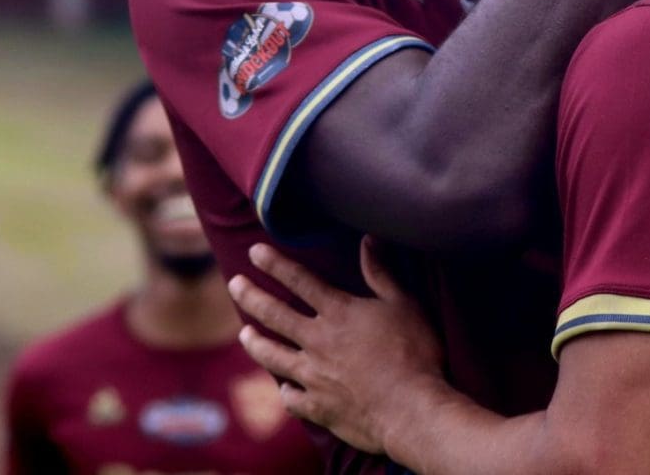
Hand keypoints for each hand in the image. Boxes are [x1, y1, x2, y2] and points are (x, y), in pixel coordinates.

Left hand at [230, 239, 444, 455]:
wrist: (411, 410)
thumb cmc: (415, 353)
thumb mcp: (404, 304)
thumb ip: (381, 273)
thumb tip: (368, 239)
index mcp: (338, 313)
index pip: (299, 281)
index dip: (275, 264)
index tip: (254, 252)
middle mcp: (318, 342)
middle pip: (275, 315)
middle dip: (251, 296)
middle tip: (233, 284)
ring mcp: (313, 377)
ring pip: (272, 356)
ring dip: (256, 343)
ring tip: (244, 334)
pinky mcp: (318, 407)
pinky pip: (291, 398)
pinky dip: (286, 391)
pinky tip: (284, 389)